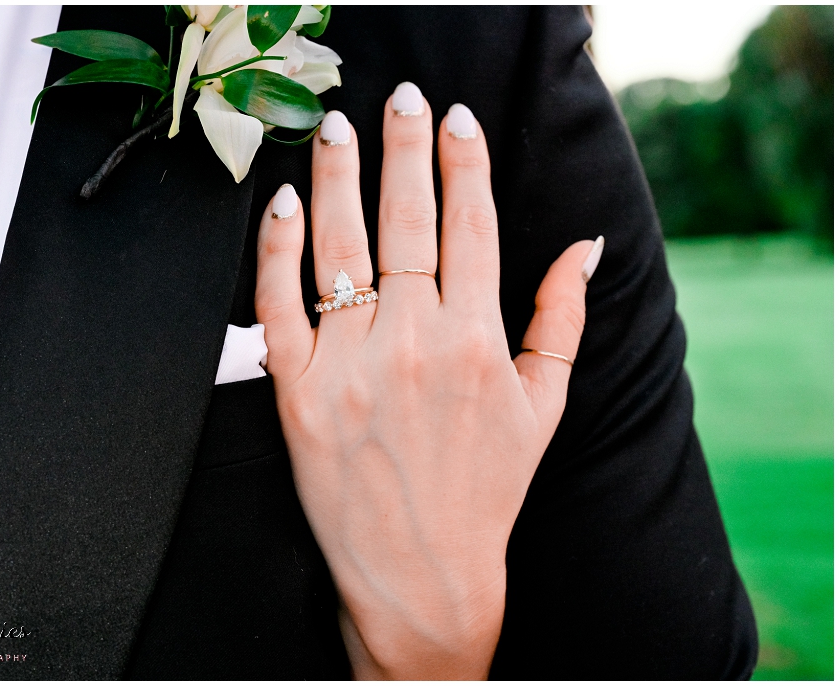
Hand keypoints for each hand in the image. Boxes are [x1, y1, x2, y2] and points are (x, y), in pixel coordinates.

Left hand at [254, 86, 603, 678]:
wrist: (422, 573)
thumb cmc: (485, 489)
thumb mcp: (545, 406)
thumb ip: (563, 320)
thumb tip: (585, 249)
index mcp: (478, 341)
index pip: (471, 227)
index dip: (464, 165)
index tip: (457, 120)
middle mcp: (415, 344)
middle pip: (407, 222)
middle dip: (404, 148)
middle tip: (400, 99)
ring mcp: (353, 367)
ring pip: (340, 249)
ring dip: (337, 177)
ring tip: (334, 127)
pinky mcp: (299, 394)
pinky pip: (281, 306)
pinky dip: (278, 250)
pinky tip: (284, 205)